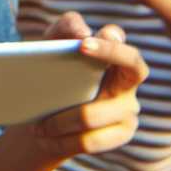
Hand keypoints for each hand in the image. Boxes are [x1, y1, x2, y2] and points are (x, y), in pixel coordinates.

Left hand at [17, 15, 147, 157]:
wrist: (42, 119)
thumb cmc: (48, 74)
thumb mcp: (47, 48)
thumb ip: (64, 28)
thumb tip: (82, 32)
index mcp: (111, 51)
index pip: (118, 39)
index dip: (107, 45)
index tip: (81, 45)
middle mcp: (128, 78)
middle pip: (132, 66)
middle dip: (105, 62)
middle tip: (64, 72)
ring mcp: (129, 107)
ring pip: (92, 115)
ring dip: (59, 122)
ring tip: (38, 126)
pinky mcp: (123, 133)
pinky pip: (90, 141)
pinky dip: (62, 141)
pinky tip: (45, 139)